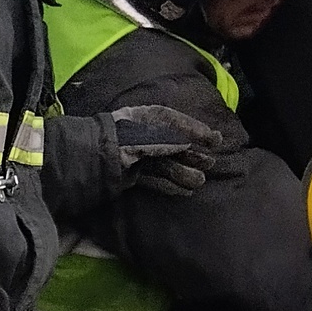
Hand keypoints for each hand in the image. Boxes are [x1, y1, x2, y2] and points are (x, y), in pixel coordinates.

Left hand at [104, 104, 232, 197]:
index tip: (216, 141)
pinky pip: (155, 179)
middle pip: (174, 146)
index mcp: (149, 119)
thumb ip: (172, 138)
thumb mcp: (153, 132)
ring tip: (199, 181)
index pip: (178, 123)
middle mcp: (145, 136)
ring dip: (184, 173)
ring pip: (166, 165)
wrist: (96, 157)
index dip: (197, 131)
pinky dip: (169, 185)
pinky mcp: (131, 174)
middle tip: (209, 164)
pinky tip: (184, 191)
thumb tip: (188, 145)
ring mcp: (138, 156)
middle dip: (193, 156)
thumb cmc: (127, 137)